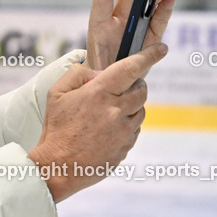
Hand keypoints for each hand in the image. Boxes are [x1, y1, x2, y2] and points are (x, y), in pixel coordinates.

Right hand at [29, 41, 168, 202]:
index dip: (149, 56)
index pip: (131, 68)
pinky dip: (125, 126)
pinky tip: (105, 131)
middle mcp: (116, 111)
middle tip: (118, 89)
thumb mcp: (56, 93)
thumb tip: (99, 73)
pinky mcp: (127, 147)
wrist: (58, 167)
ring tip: (106, 114)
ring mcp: (124, 131)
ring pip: (140, 111)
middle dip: (134, 85)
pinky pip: (134, 130)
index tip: (161, 49)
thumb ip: (78, 74)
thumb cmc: (56, 129)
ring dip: (129, 107)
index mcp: (99, 93)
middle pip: (141, 90)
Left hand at [86, 0, 177, 70]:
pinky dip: (165, 7)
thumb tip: (143, 52)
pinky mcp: (150, 37)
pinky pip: (158, 19)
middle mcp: (117, 23)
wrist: (111, 88)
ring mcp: (134, 28)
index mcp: (99, 27)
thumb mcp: (102, 69)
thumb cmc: (100, 75)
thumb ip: (118, 61)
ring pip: (147, 6)